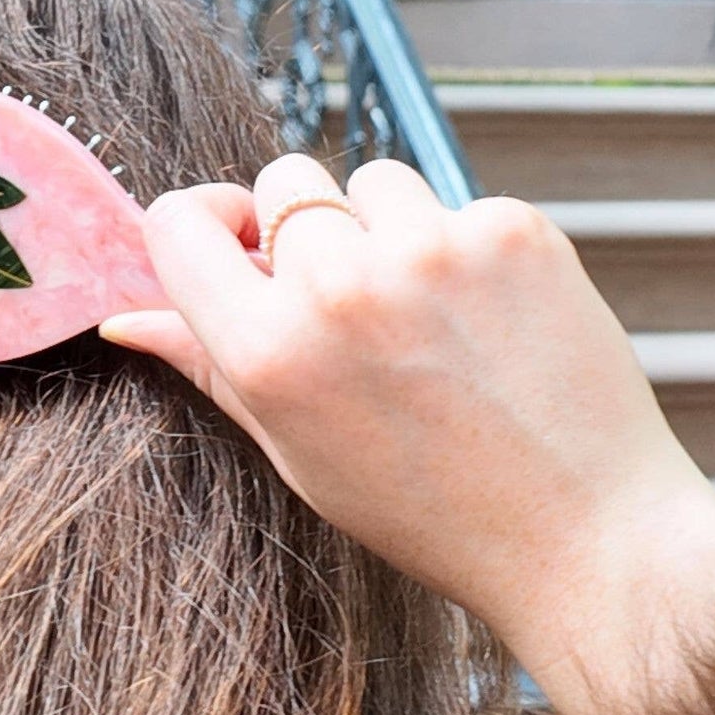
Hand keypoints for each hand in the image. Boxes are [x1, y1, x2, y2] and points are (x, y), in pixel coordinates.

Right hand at [101, 154, 714, 714]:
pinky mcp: (514, 230)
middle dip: (305, 226)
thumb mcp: (299, 454)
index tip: (237, 241)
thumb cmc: (432, 511)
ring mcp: (433, 249)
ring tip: (434, 322)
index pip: (179, 223)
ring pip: (374, 181)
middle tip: (355, 304)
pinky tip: (496, 326)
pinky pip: (458, 203)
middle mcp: (341, 287)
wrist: (587, 534)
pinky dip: (468, 250)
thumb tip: (126, 315)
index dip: (205, 224)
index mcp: (270, 351)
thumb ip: (213, 369)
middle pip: (284, 180)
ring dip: (390, 230)